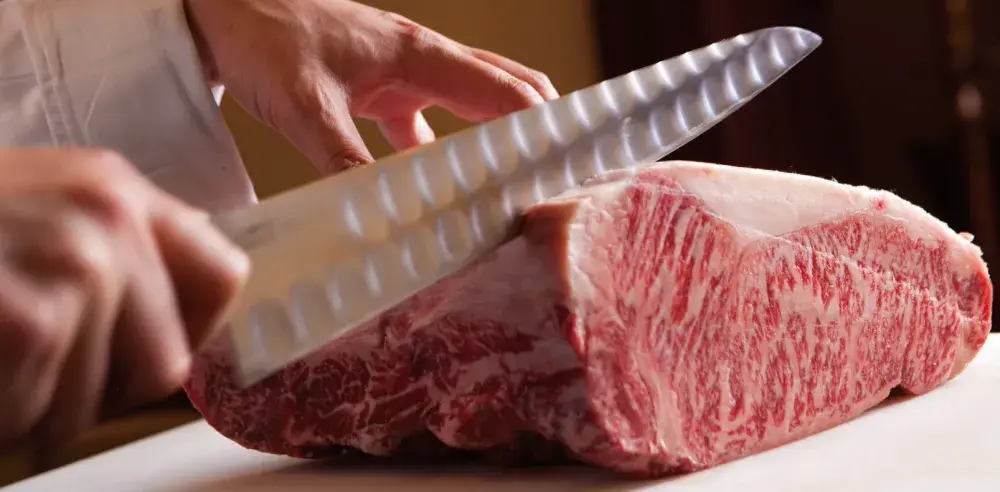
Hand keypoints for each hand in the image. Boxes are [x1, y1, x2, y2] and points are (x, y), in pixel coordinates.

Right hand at [0, 149, 248, 445]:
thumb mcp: (37, 207)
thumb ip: (113, 250)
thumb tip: (181, 326)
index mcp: (116, 191)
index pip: (224, 276)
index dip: (195, 331)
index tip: (154, 352)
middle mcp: (107, 223)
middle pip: (165, 362)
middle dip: (102, 389)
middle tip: (34, 362)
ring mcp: (73, 270)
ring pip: (95, 403)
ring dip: (36, 406)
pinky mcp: (31, 323)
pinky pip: (36, 415)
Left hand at [184, 0, 559, 173]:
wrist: (223, 7)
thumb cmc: (265, 38)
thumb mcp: (306, 107)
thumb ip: (348, 162)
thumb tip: (385, 220)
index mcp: (420, 56)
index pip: (504, 93)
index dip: (543, 127)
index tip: (569, 164)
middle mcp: (423, 59)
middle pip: (506, 87)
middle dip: (540, 124)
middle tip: (563, 171)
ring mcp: (403, 71)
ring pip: (472, 101)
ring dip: (497, 137)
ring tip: (516, 182)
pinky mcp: (379, 87)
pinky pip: (427, 121)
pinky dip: (442, 151)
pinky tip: (436, 188)